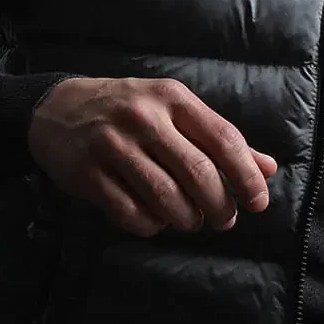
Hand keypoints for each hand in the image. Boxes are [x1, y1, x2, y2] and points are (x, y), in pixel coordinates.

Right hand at [28, 75, 277, 237]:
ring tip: (191, 220)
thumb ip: (219, 138)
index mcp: (172, 98)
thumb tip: (268, 168)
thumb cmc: (129, 110)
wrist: (56, 107)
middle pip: (197, 173)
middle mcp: (144, 118)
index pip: (223, 139)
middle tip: (224, 220)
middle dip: (219, 206)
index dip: (246, 176)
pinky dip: (151, 225)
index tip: (257, 203)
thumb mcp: (174, 110)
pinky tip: (155, 220)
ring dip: (186, 219)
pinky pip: (130, 213)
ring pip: (165, 198)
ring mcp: (112, 145)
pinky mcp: (87, 174)